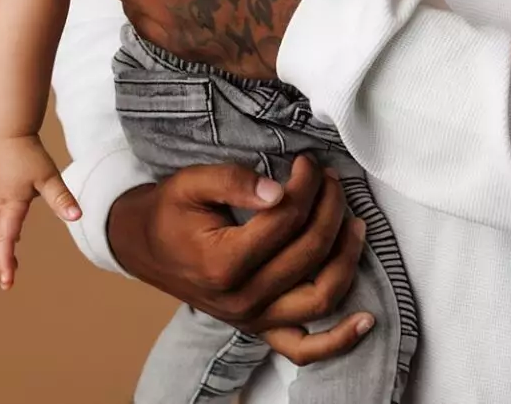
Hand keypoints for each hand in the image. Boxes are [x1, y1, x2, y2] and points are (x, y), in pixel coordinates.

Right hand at [0, 133, 79, 289]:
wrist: (4, 131)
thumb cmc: (25, 152)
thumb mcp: (47, 175)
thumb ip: (61, 197)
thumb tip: (77, 216)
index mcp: (9, 205)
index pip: (5, 240)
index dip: (5, 261)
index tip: (8, 280)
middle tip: (6, 283)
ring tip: (3, 267)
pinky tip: (3, 239)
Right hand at [107, 155, 375, 365]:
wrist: (143, 246)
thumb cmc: (169, 212)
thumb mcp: (190, 183)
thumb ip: (234, 181)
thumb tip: (280, 190)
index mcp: (222, 264)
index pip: (286, 220)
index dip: (306, 185)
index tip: (308, 162)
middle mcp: (241, 300)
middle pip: (309, 253)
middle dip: (330, 209)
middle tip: (332, 180)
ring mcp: (253, 319)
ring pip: (320, 297)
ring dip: (347, 258)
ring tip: (355, 222)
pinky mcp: (260, 329)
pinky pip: (305, 348)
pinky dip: (339, 339)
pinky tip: (367, 320)